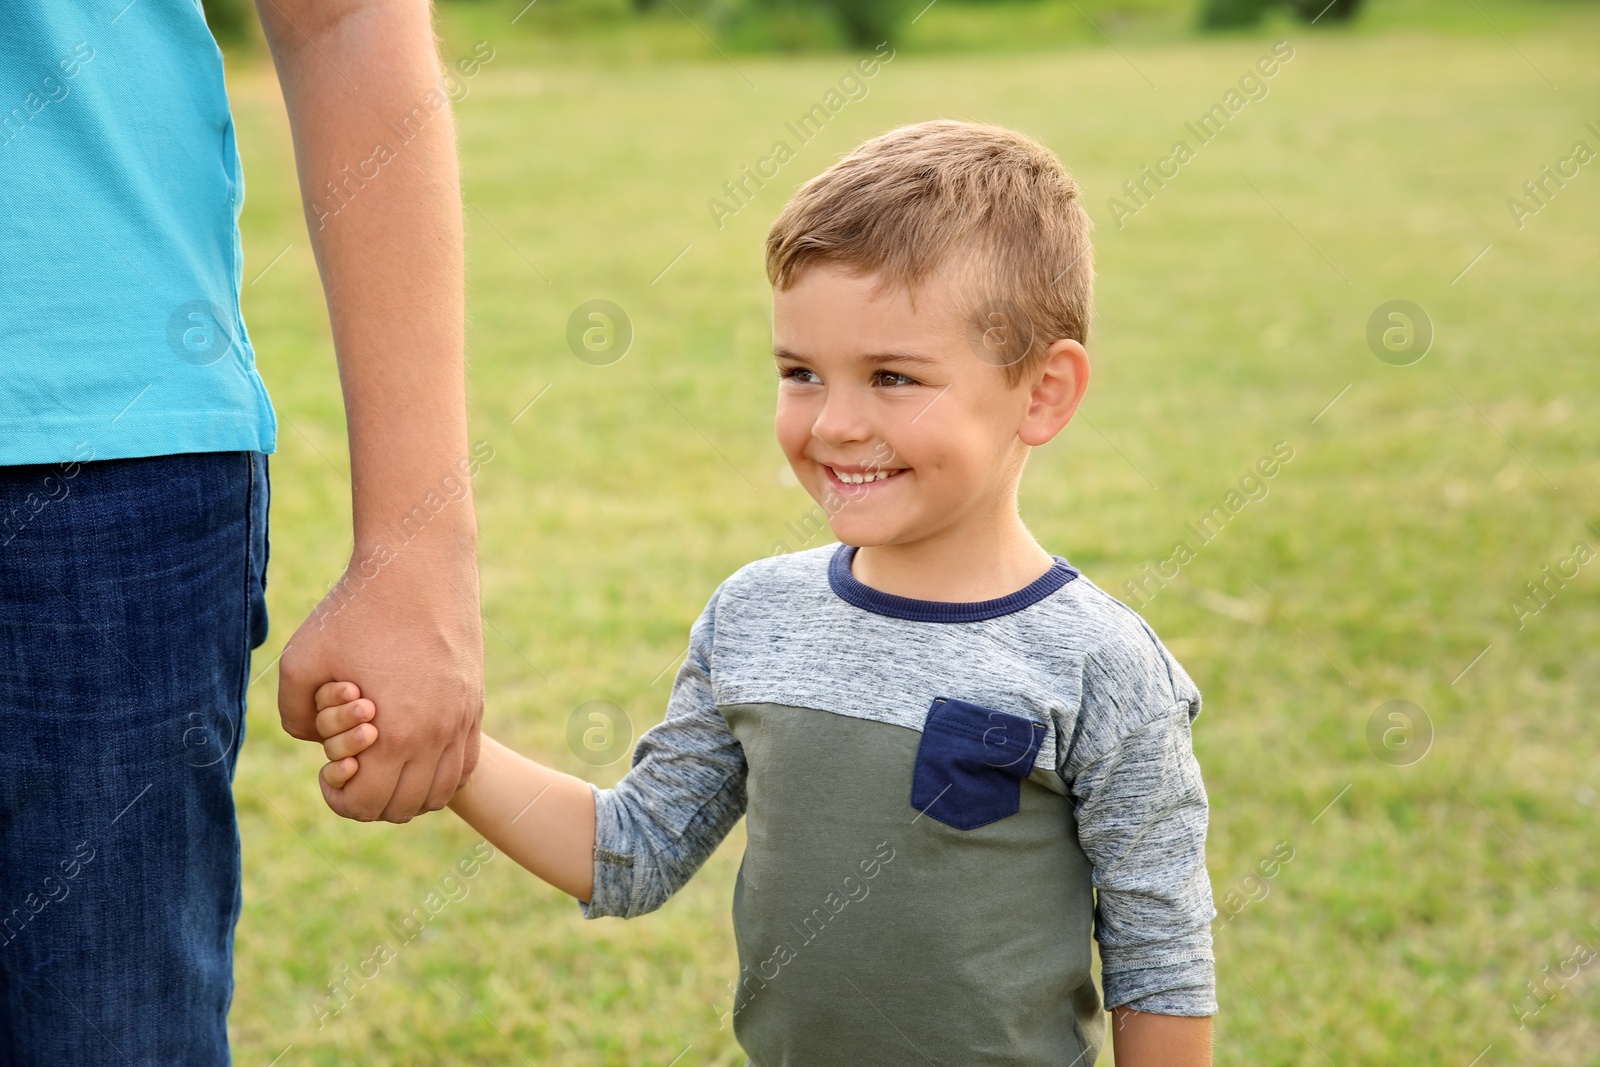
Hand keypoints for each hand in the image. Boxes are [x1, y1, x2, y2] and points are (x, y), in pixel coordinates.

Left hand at [278, 548, 483, 821]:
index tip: (329, 768)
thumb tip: (313, 743)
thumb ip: (294, 715)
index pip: (368, 805)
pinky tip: (413, 749)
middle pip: (405, 808)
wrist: (419, 565)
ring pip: (440, 793)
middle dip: (370, 798)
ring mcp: (462, 720)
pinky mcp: (475, 703)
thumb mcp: (301, 660)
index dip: (338, 798)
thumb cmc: (356, 609)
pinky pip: (464, 765)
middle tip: (352, 766)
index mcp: (395, 734)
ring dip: (407, 792)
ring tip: (382, 763)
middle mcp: (437, 735)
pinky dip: (438, 773)